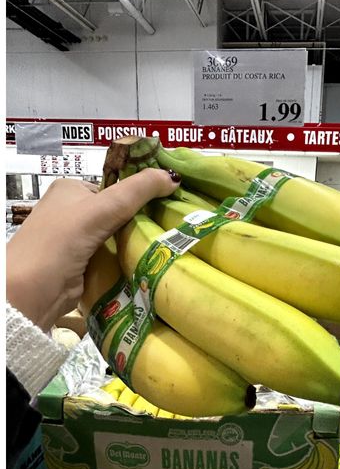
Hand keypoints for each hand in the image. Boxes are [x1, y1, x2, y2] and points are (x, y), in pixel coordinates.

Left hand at [7, 169, 179, 329]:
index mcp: (71, 189)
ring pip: (119, 235)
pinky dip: (131, 258)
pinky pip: (116, 256)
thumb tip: (174, 178)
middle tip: (176, 222)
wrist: (34, 290)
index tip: (172, 199)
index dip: (143, 192)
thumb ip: (138, 190)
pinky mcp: (85, 264)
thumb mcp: (103, 207)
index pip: (116, 186)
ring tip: (172, 241)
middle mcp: (72, 212)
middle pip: (119, 212)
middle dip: (144, 219)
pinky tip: (153, 259)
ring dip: (140, 241)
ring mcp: (78, 240)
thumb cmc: (62, 239)